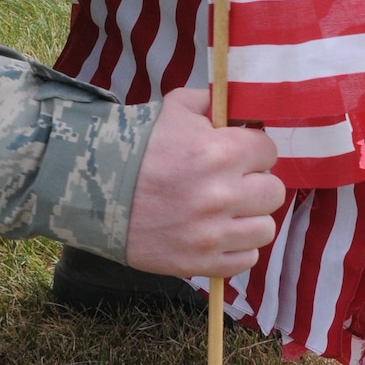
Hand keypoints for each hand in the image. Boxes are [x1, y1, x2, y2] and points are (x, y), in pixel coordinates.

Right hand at [125, 88, 283, 277]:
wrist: (91, 189)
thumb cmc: (135, 146)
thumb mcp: (174, 108)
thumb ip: (212, 103)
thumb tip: (239, 108)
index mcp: (220, 152)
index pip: (268, 151)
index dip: (253, 150)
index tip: (238, 153)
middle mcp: (222, 195)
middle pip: (274, 192)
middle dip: (255, 183)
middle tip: (234, 183)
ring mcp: (212, 233)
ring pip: (265, 229)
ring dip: (249, 218)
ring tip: (227, 212)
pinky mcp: (200, 262)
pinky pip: (246, 260)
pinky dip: (236, 248)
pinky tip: (217, 234)